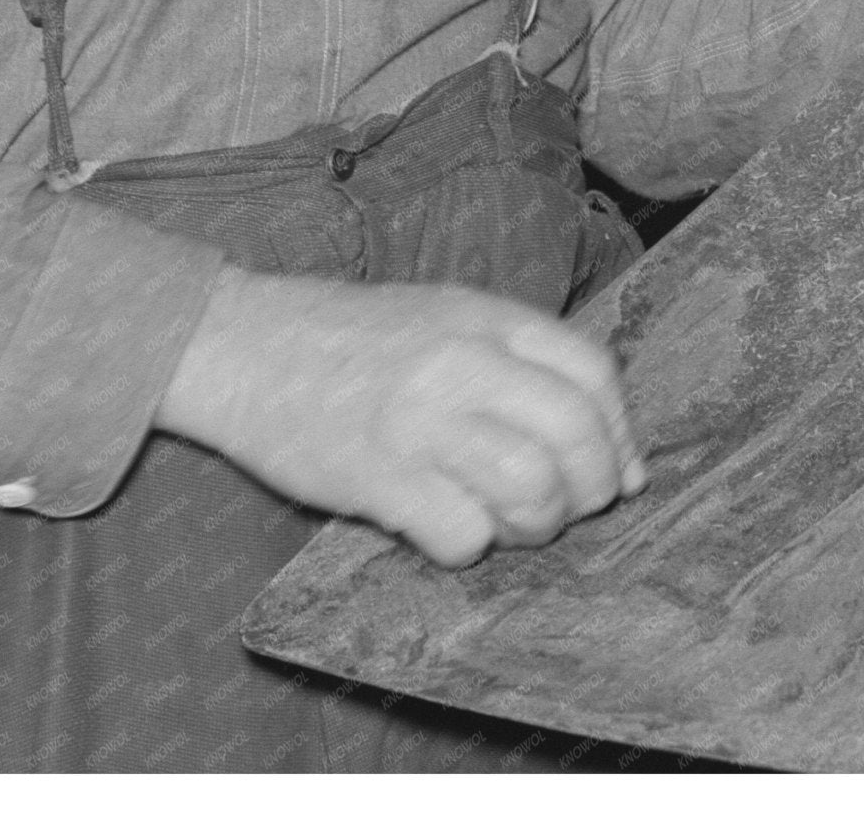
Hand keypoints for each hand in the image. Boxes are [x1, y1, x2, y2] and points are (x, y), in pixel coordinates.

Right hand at [156, 267, 646, 566]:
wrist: (245, 345)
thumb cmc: (355, 339)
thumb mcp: (448, 318)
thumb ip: (525, 367)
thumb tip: (617, 457)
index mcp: (485, 316)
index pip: (593, 372)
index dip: (618, 431)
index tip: (613, 468)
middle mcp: (461, 361)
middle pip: (575, 432)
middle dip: (591, 487)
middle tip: (568, 507)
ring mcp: (420, 419)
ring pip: (532, 487)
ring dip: (536, 524)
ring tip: (508, 521)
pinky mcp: (379, 477)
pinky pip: (464, 534)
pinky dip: (469, 546)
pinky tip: (445, 526)